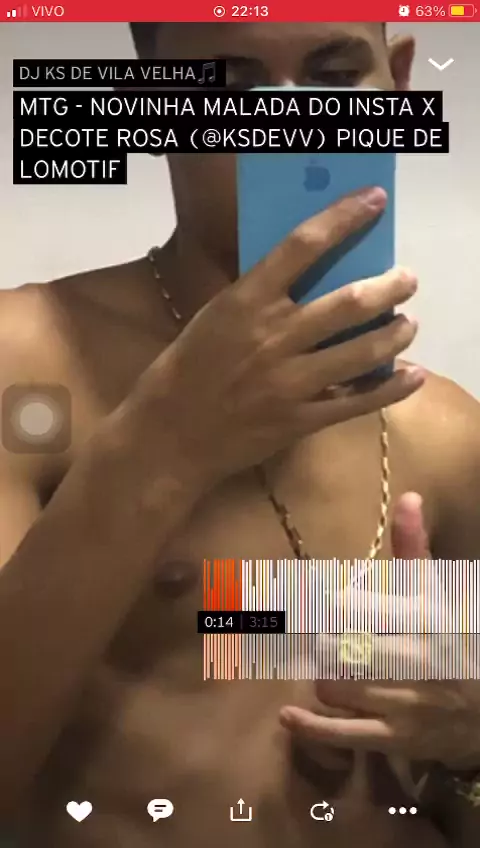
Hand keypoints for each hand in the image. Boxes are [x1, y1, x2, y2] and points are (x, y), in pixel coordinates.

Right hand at [142, 188, 422, 486]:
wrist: (169, 435)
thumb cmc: (185, 371)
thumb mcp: (215, 318)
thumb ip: (259, 299)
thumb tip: (306, 280)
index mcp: (246, 301)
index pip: (302, 246)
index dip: (343, 218)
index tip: (373, 201)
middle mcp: (274, 336)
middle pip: (348, 302)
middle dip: (389, 286)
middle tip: (407, 279)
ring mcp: (289, 381)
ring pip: (362, 351)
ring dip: (396, 334)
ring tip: (408, 325)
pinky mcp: (300, 419)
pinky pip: (357, 402)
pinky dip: (391, 389)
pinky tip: (413, 376)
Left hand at [280, 493, 479, 767]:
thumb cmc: (458, 641)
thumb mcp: (439, 594)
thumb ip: (416, 549)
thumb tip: (407, 498)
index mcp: (419, 621)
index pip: (358, 608)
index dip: (323, 604)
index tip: (297, 596)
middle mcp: (410, 663)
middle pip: (339, 649)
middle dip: (316, 642)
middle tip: (300, 632)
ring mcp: (401, 705)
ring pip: (335, 687)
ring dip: (319, 674)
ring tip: (316, 663)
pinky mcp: (394, 738)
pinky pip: (344, 735)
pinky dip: (311, 727)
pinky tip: (288, 716)